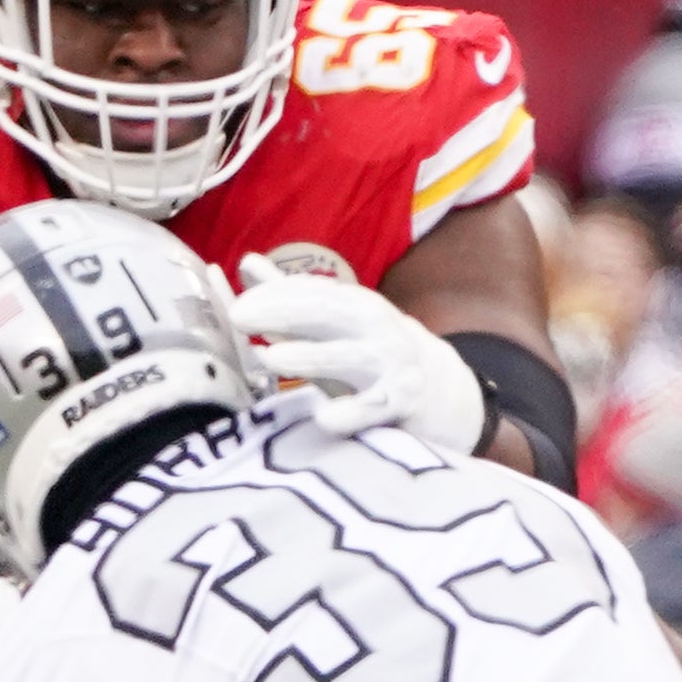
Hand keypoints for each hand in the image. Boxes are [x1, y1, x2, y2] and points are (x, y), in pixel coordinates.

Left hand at [233, 258, 485, 454]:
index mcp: (357, 305)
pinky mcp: (403, 402)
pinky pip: (376, 407)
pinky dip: (353, 413)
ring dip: (313, 357)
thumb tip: (248, 263)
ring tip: (270, 358)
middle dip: (286, 312)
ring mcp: (394, 364)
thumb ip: (291, 298)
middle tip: (240, 318)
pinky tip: (325, 418)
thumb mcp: (334, 325)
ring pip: (352, 358)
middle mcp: (378, 328)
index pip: (314, 292)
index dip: (276, 295)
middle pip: (332, 313)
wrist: (441, 391)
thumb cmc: (371, 355)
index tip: (239, 306)